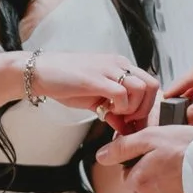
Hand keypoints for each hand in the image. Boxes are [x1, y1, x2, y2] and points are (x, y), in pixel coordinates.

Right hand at [30, 51, 158, 129]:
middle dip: (145, 109)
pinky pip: (122, 94)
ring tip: (116, 114)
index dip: (147, 106)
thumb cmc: (64, 82)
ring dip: (133, 108)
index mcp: (119, 66)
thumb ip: (112, 111)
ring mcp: (108, 69)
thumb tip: (124, 128)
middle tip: (128, 120)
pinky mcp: (97, 78)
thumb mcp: (93, 98)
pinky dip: (120, 108)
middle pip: (152, 85)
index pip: (149, 83)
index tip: (134, 121)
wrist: (40, 72)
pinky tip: (106, 112)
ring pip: (141, 88)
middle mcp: (118, 64)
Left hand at [95, 125, 192, 192]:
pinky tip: (190, 175)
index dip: (140, 159)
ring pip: (159, 191)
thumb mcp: (149, 137)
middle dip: (152, 171)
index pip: (128, 172)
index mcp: (138, 181)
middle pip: (143, 183)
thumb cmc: (185, 149)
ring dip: (167, 180)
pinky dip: (181, 188)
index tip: (154, 151)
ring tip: (182, 164)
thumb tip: (102, 156)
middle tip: (169, 155)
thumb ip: (122, 147)